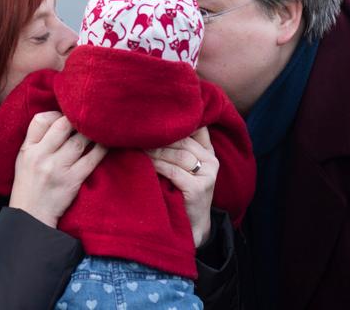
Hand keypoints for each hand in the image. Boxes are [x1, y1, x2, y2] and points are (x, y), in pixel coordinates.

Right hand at [9, 111, 106, 227]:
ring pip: (80, 141)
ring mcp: (57, 168)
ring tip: (99, 129)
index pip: (41, 120)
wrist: (31, 217)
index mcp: (27, 149)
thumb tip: (61, 119)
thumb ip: (38, 140)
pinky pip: (92, 159)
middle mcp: (41, 156)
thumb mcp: (24, 160)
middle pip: (63, 126)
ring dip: (92, 133)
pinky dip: (102, 149)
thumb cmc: (30, 186)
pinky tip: (107, 144)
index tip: (67, 117)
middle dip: (77, 120)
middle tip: (88, 119)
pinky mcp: (72, 181)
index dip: (58, 114)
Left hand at [147, 127, 218, 246]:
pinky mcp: (198, 189)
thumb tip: (151, 127)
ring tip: (137, 147)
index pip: (194, 129)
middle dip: (159, 137)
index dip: (174, 123)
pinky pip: (173, 171)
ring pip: (177, 155)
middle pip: (182, 141)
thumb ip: (177, 149)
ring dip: (154, 150)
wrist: (191, 228)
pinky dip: (157, 165)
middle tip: (138, 134)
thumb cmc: (180, 194)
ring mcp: (207, 176)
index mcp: (208, 153)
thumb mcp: (182, 169)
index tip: (152, 121)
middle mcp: (211, 162)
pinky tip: (145, 163)